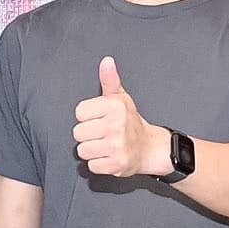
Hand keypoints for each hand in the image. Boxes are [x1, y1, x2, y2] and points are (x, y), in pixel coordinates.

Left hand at [72, 56, 169, 179]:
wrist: (150, 148)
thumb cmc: (131, 121)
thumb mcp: (121, 97)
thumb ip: (110, 80)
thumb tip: (106, 61)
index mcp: (115, 106)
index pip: (79, 112)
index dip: (87, 117)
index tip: (99, 119)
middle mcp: (116, 125)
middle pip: (78, 133)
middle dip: (88, 135)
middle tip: (102, 134)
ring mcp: (117, 146)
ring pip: (82, 150)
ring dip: (92, 151)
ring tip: (105, 145)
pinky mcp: (116, 164)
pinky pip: (91, 166)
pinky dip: (99, 164)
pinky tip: (109, 157)